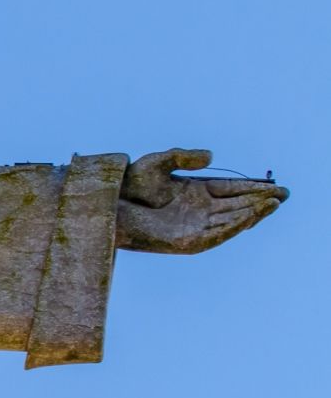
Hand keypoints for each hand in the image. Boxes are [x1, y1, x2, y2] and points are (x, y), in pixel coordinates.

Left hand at [116, 148, 287, 254]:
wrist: (111, 204)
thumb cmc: (131, 182)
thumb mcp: (159, 162)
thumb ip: (184, 157)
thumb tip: (210, 156)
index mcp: (195, 191)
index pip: (231, 189)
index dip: (253, 188)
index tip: (274, 186)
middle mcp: (198, 209)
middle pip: (237, 205)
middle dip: (260, 200)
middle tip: (284, 194)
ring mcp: (193, 225)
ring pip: (231, 219)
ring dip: (253, 213)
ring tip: (273, 204)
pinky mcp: (186, 241)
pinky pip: (217, 234)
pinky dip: (234, 225)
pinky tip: (250, 217)